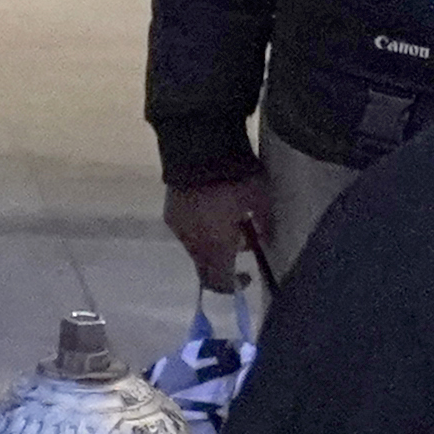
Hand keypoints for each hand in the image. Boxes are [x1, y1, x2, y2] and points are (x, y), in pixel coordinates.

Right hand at [164, 171, 274, 293]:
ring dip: (209, 247)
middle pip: (205, 270)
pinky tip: (206, 212)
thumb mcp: (260, 199)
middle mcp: (194, 245)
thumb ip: (263, 224)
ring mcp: (179, 230)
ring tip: (222, 224)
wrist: (199, 148)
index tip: (246, 275)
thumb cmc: (235, 177)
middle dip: (221, 266)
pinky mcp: (170, 214)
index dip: (233, 286)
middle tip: (236, 250)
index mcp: (217, 246)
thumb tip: (261, 237)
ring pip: (195, 251)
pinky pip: (186, 233)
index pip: (220, 283)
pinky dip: (198, 230)